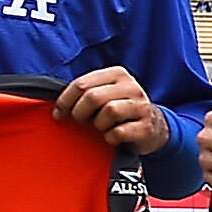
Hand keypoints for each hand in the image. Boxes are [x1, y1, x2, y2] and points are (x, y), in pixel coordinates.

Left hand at [57, 66, 171, 153]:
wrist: (154, 126)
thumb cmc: (120, 110)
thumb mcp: (106, 93)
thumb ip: (86, 92)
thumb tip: (57, 105)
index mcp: (118, 74)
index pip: (82, 84)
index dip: (65, 100)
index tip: (59, 113)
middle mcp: (131, 87)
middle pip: (93, 97)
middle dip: (80, 113)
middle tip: (80, 121)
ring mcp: (141, 107)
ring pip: (109, 111)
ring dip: (98, 124)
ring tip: (100, 127)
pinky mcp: (146, 127)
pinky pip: (119, 132)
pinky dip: (110, 137)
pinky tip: (112, 137)